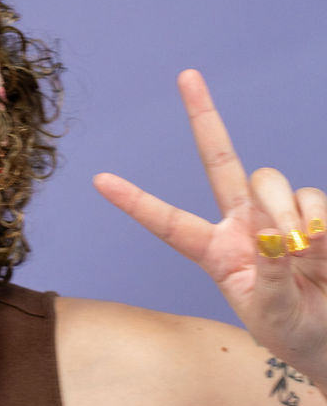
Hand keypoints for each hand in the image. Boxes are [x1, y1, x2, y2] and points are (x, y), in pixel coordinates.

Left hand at [93, 70, 326, 379]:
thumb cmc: (293, 330)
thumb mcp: (271, 313)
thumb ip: (270, 276)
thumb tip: (277, 235)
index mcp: (216, 252)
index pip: (170, 223)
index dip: (137, 202)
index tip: (100, 180)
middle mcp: (244, 225)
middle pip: (221, 160)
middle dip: (205, 116)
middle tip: (186, 75)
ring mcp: (279, 215)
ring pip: (271, 181)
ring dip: (283, 212)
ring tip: (299, 252)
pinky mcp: (314, 215)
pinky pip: (312, 199)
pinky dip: (317, 222)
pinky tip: (322, 249)